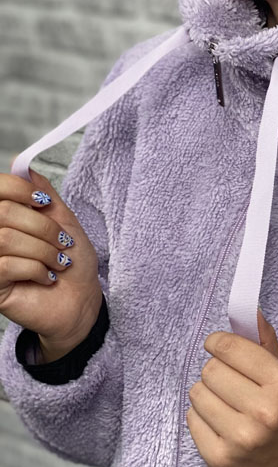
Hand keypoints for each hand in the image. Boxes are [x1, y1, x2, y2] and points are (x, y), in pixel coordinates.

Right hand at [0, 168, 101, 356]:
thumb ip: (42, 191)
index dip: (18, 189)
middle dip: (43, 227)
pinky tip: (47, 277)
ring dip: (43, 250)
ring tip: (59, 261)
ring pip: (5, 238)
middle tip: (62, 242)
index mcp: (5, 217)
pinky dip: (37, 269)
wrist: (81, 299)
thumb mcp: (62, 218)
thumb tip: (23, 167)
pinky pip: (7, 265)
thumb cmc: (71, 261)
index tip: (44, 202)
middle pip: (4, 212)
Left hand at [187, 310, 277, 466]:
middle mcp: (262, 412)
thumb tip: (249, 310)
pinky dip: (201, 416)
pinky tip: (219, 422)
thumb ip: (264, 342)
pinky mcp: (219, 459)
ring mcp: (239, 438)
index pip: (230, 348)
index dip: (218, 342)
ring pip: (197, 393)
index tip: (217, 345)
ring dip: (206, 392)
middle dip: (216, 370)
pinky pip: (191, 419)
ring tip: (224, 402)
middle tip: (229, 381)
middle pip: (210, 370)